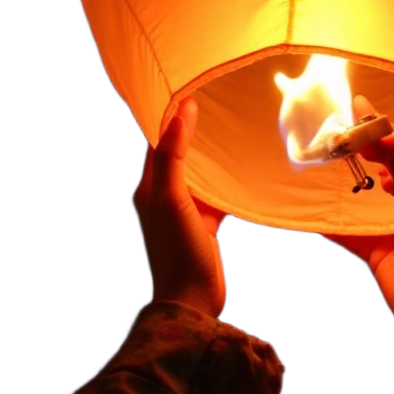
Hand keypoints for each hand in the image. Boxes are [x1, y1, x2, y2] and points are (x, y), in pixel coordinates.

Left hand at [132, 96, 227, 318]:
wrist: (194, 302)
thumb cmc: (177, 252)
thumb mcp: (173, 198)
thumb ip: (174, 155)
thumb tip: (182, 111)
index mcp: (149, 186)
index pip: (156, 141)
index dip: (169, 116)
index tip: (189, 91)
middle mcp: (164, 195)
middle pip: (177, 153)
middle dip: (191, 130)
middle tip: (214, 103)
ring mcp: (185, 210)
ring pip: (199, 173)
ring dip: (211, 154)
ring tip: (229, 129)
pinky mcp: (205, 223)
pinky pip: (216, 194)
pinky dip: (227, 181)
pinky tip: (244, 171)